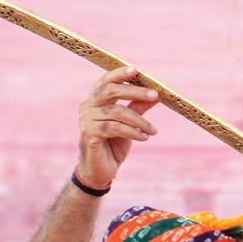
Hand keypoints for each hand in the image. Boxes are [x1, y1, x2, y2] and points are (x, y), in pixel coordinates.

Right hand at [76, 67, 159, 187]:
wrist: (100, 171)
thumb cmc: (113, 145)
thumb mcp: (129, 124)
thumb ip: (138, 108)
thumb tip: (156, 94)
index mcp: (95, 100)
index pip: (106, 81)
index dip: (120, 74)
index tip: (137, 71)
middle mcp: (87, 106)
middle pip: (111, 91)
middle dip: (135, 91)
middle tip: (155, 96)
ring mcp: (86, 119)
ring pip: (117, 112)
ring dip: (140, 121)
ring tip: (153, 130)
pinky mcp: (89, 134)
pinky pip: (115, 127)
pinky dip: (133, 132)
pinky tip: (144, 138)